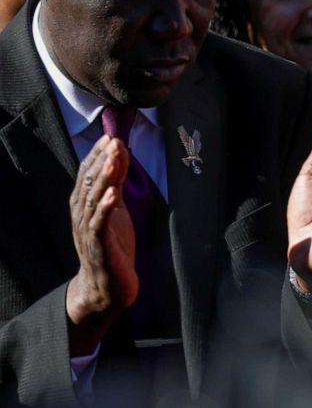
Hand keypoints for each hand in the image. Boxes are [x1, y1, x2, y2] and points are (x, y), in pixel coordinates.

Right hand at [65, 136, 137, 354]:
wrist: (109, 285)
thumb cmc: (113, 245)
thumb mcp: (117, 208)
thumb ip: (117, 183)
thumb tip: (120, 155)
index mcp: (85, 204)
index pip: (88, 174)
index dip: (98, 155)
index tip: (111, 136)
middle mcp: (82, 215)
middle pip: (88, 183)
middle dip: (101, 161)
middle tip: (113, 141)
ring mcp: (88, 230)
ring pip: (92, 199)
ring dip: (104, 178)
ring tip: (113, 159)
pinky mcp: (98, 245)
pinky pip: (99, 224)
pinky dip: (105, 207)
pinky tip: (114, 193)